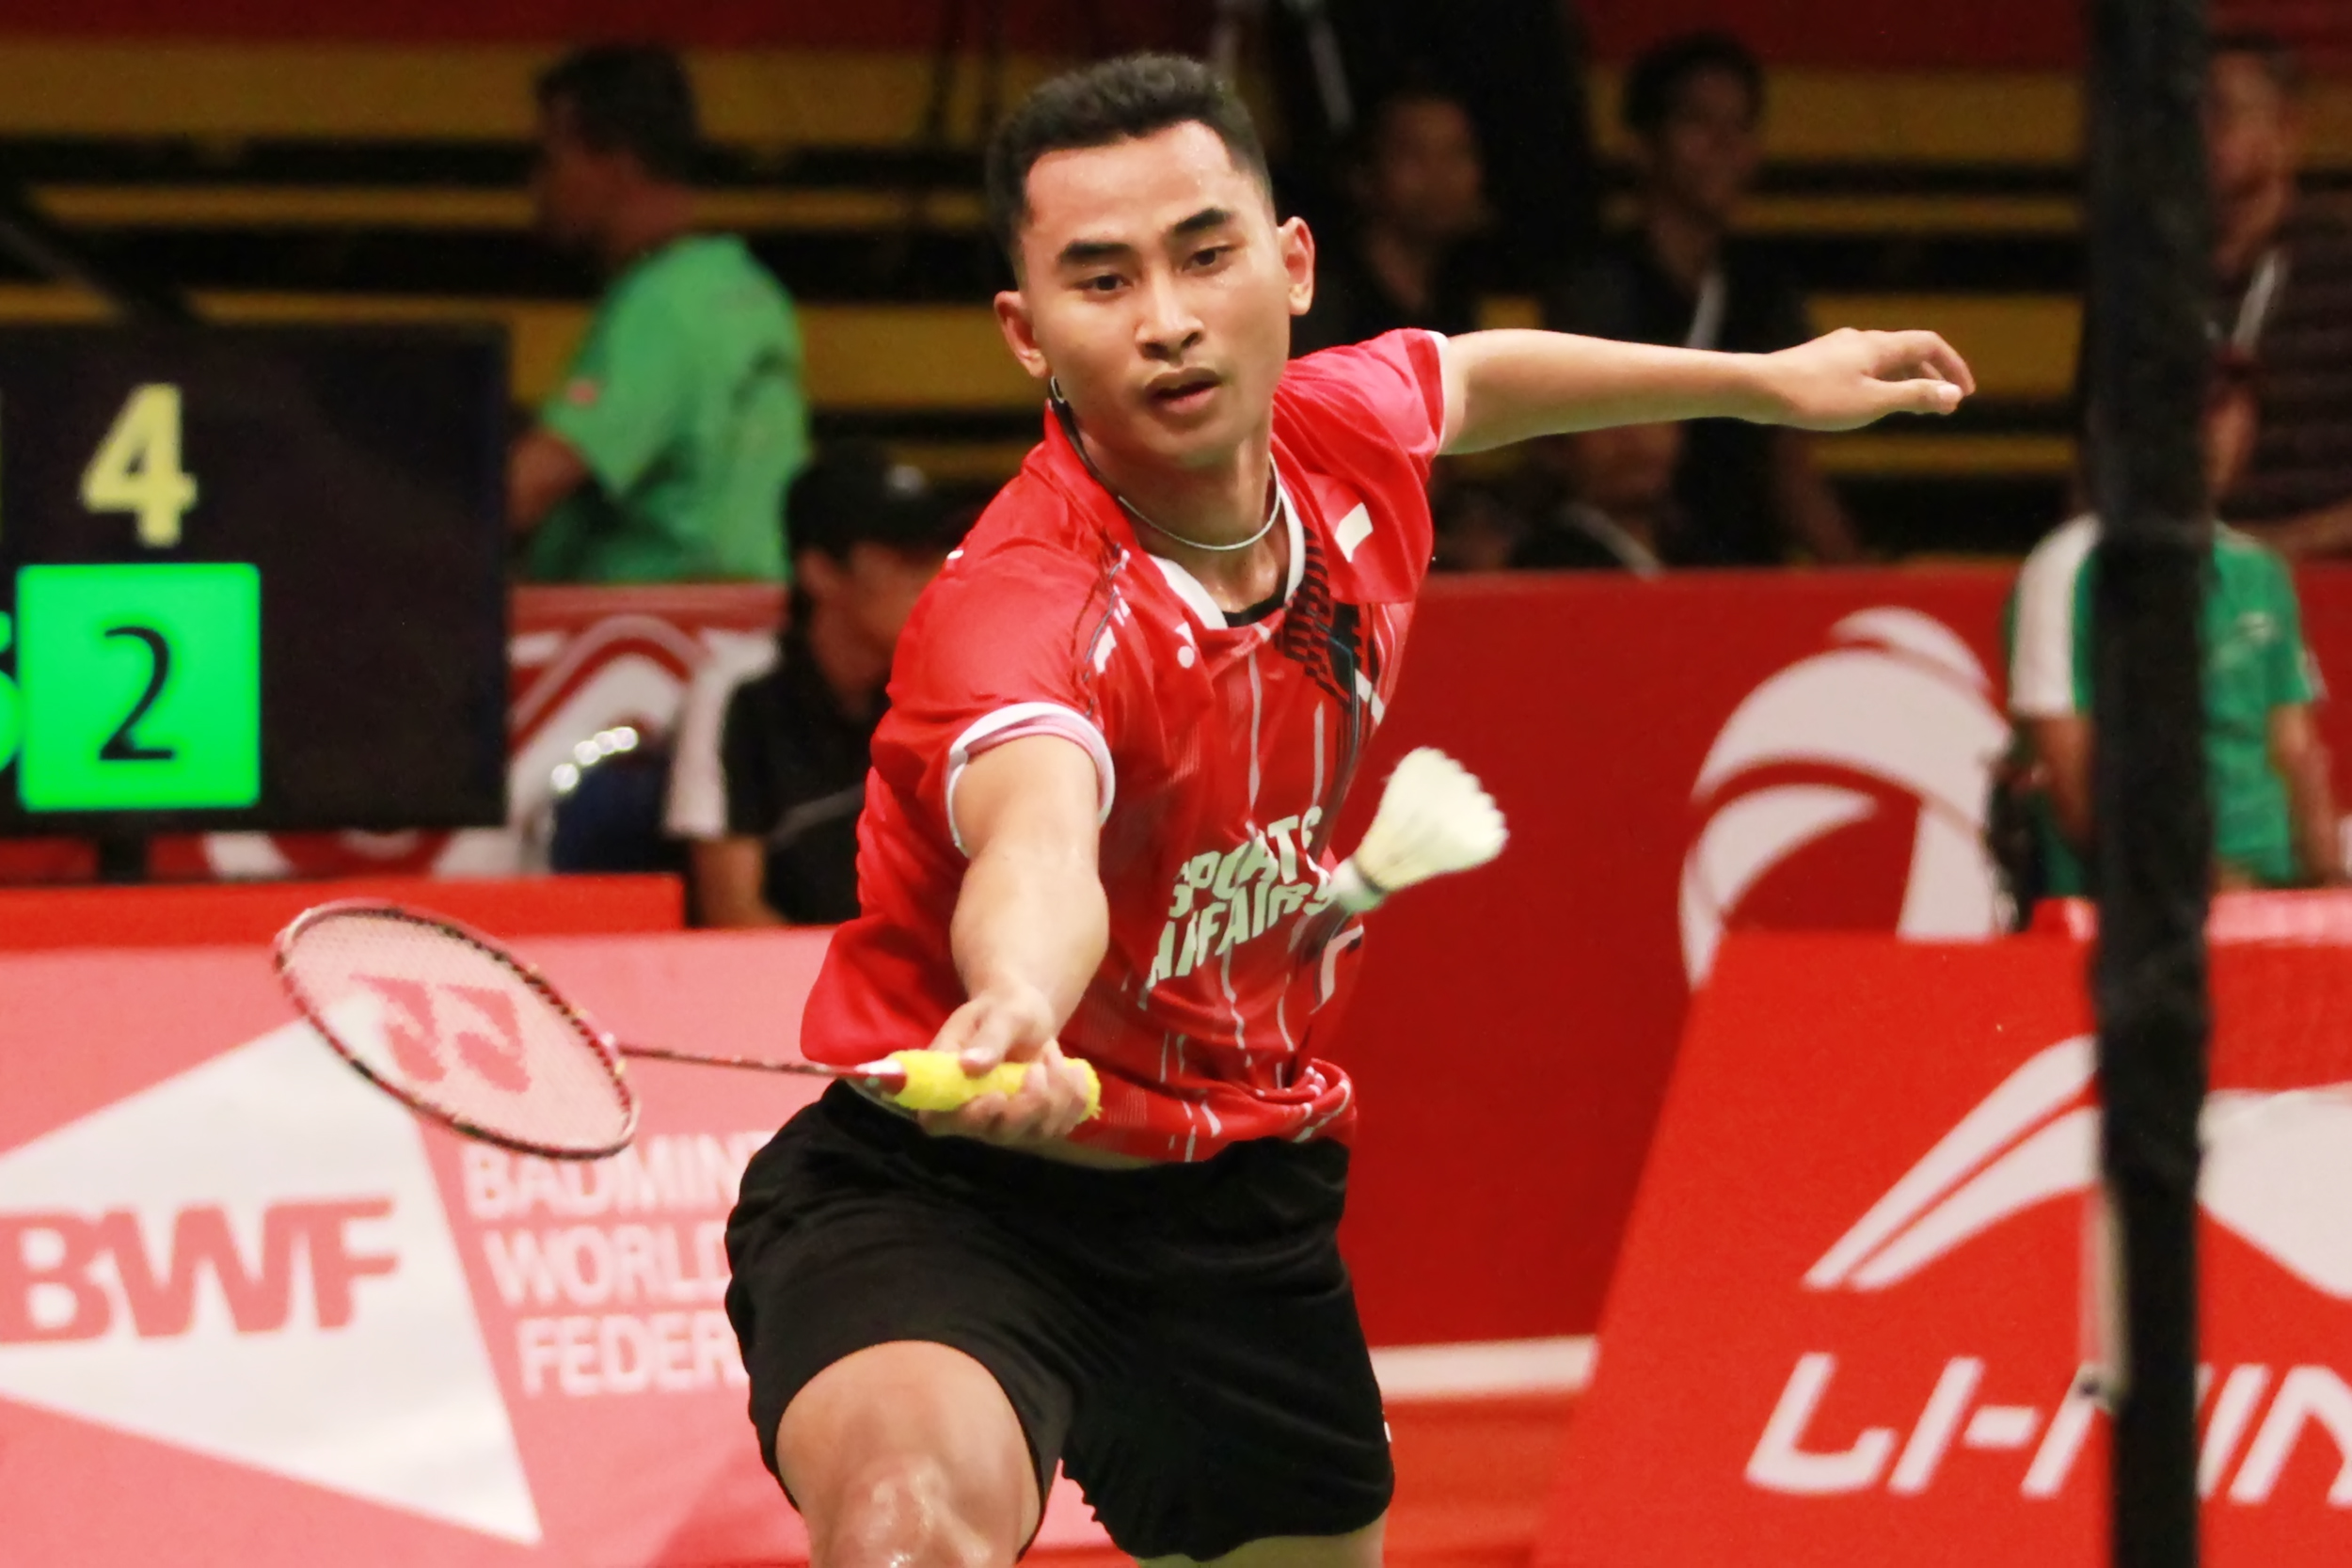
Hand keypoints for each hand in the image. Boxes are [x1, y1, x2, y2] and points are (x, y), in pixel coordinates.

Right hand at [915, 982, 1096, 1145]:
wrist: (1025, 1014)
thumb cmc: (1002, 1010)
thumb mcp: (999, 1015)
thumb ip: (988, 1039)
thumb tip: (970, 1065)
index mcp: (947, 1086)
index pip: (940, 1122)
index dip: (969, 1118)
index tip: (998, 1095)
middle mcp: (973, 1114)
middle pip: (998, 1134)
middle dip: (1028, 1104)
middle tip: (1037, 1067)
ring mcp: (1007, 1124)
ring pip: (1036, 1132)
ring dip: (1055, 1093)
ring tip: (1051, 1055)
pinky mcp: (1037, 1124)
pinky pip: (1063, 1125)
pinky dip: (1074, 1096)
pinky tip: (1070, 1069)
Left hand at [1759, 328, 1975, 431]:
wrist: (1758, 389)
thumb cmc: (1815, 397)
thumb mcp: (1872, 402)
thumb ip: (1914, 396)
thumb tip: (1953, 395)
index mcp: (1879, 346)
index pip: (1930, 345)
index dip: (1953, 367)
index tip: (1966, 393)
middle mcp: (1861, 340)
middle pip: (1908, 352)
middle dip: (1931, 378)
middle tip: (1945, 407)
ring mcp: (1838, 349)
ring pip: (1883, 361)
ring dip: (1905, 382)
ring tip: (1915, 408)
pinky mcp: (1818, 362)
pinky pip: (1861, 368)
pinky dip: (1879, 383)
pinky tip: (1870, 403)